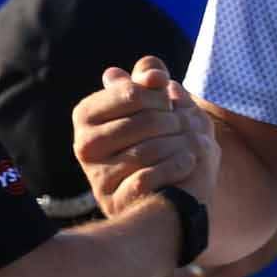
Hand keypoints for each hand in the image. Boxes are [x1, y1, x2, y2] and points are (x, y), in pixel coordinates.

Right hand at [72, 56, 217, 217]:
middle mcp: (84, 144)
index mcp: (86, 114)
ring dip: (180, 144)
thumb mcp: (153, 103)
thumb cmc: (156, 137)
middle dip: (174, 120)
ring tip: (192, 143)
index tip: (170, 103)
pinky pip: (149, 178)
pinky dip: (175, 167)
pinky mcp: (114, 201)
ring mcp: (97, 176)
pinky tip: (188, 162)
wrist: (162, 189)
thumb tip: (154, 75)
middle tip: (186, 125)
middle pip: (144, 121)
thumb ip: (150, 81)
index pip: (131, 92)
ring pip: (148, 150)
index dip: (160, 96)